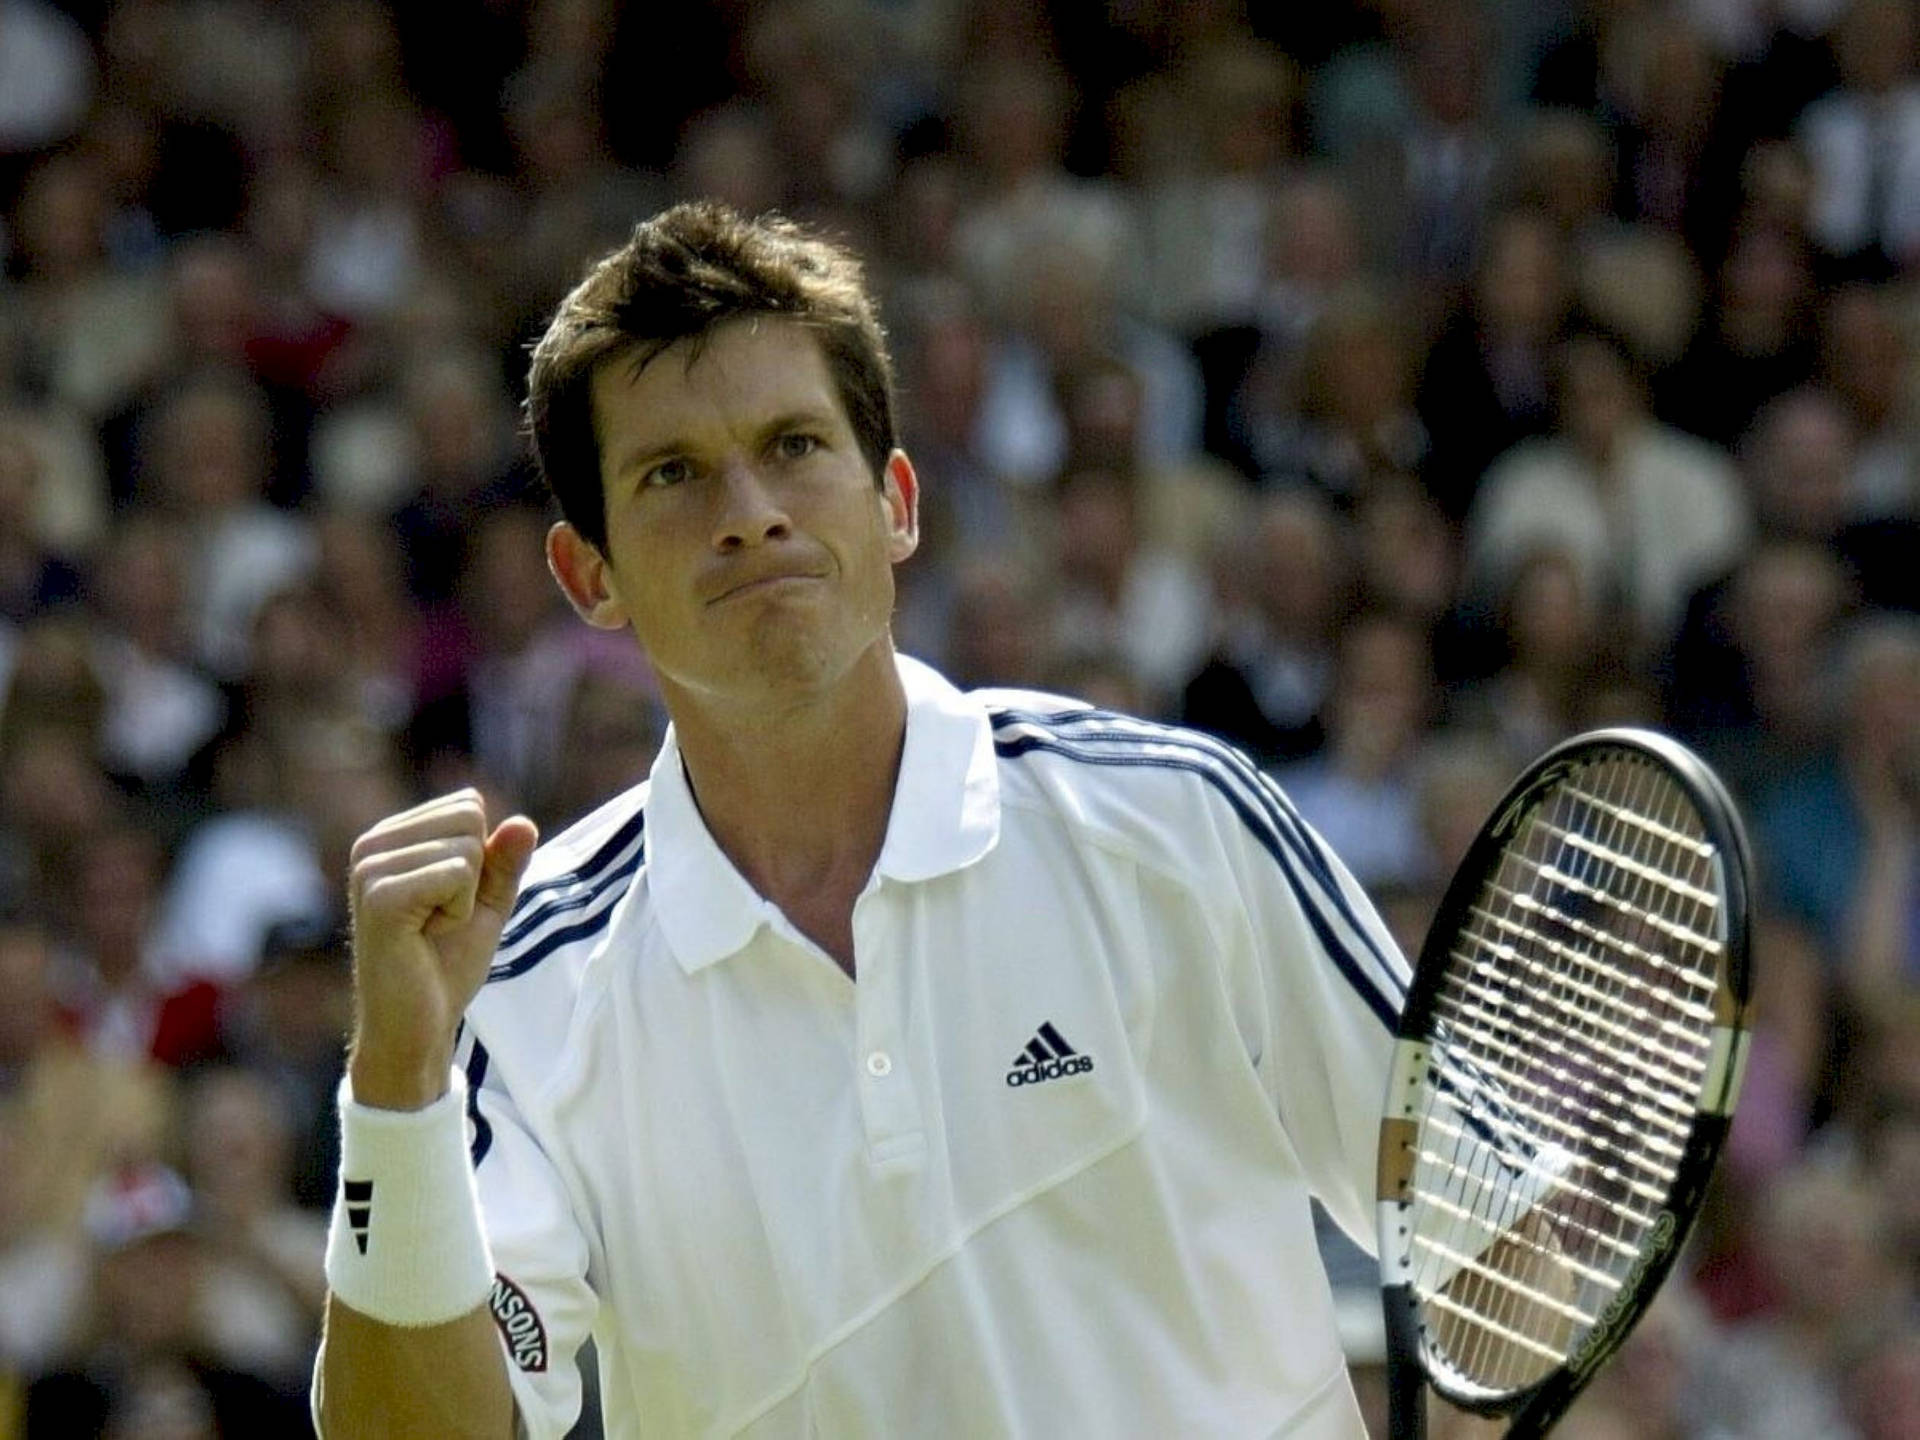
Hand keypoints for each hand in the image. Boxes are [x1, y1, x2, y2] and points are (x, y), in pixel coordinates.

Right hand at [347, 789, 537, 1109]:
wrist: (417, 1026)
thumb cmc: (447, 963)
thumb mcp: (488, 902)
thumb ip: (505, 860)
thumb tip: (523, 822)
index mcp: (390, 837)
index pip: (468, 805)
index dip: (479, 859)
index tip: (449, 900)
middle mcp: (371, 844)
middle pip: (469, 819)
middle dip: (474, 875)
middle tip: (440, 918)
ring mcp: (369, 868)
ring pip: (466, 848)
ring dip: (464, 898)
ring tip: (429, 929)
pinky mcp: (378, 896)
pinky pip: (457, 874)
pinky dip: (458, 910)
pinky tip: (425, 936)